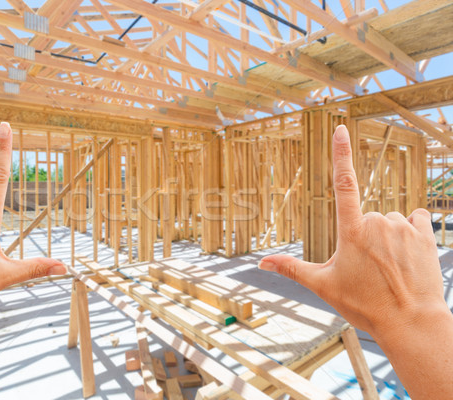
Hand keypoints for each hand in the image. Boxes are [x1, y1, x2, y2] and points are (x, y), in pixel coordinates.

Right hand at [258, 125, 446, 337]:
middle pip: (366, 216)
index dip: (341, 154)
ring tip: (389, 267)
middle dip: (364, 235)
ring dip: (387, 236)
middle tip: (367, 268)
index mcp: (351, 231)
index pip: (343, 183)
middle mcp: (378, 222)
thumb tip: (261, 263)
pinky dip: (411, 231)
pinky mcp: (425, 234)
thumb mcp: (323, 285)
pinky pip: (415, 219)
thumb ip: (291, 268)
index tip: (340, 128)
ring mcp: (403, 227)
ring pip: (389, 220)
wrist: (410, 322)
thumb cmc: (364, 305)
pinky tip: (408, 254)